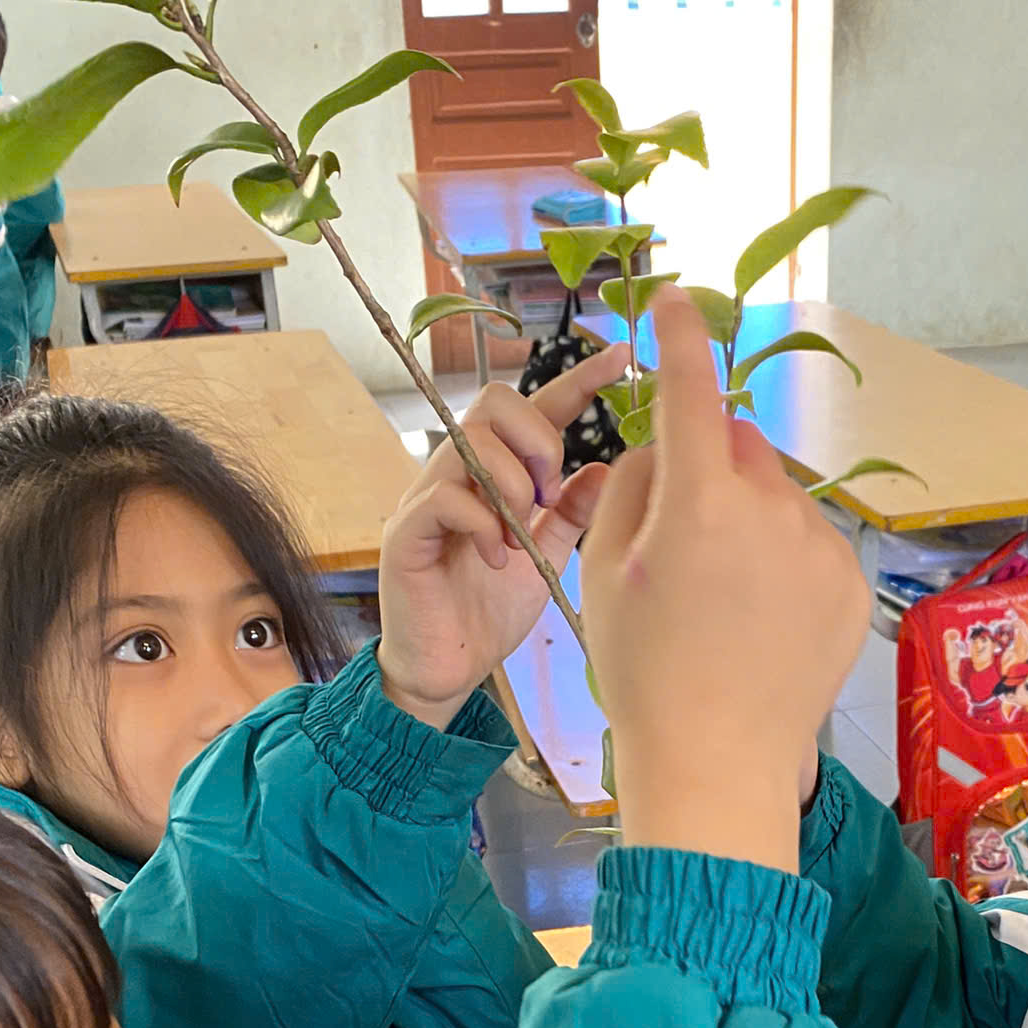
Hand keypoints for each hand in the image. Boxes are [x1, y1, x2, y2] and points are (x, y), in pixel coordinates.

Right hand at [376, 344, 630, 729]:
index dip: (578, 381)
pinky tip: (497, 559)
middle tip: (549, 500)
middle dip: (537, 443)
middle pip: (496, 403)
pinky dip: (481, 525)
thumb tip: (606, 468)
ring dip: (511, 487)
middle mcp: (461, 472)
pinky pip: (444, 498)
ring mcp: (429, 497)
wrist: (448, 669)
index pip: (538, 409)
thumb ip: (572, 515)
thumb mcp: (547, 559)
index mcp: (500, 474)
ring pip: (472, 444)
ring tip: (518, 538)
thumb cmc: (490, 614)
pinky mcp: (407, 531)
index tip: (620, 358)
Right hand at [581, 286, 868, 869]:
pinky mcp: (849, 585)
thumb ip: (633, 487)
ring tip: (724, 602)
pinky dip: (785, 564)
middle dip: (713, 468)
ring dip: (751, 522)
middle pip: (740, 446)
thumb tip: (666, 446)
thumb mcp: (604, 571)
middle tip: (683, 543)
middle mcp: (769, 511)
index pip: (690, 389)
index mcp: (698, 502)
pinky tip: (760, 622)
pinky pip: (811, 544)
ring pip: (778, 498)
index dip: (680, 337)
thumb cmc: (644, 672)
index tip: (677, 300)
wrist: (716, 764)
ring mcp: (818, 548)